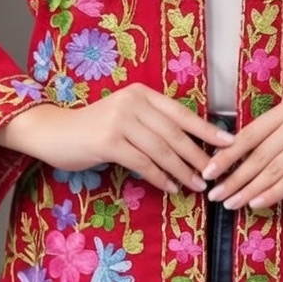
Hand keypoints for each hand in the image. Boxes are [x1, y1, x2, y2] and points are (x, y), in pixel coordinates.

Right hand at [0, 83, 234, 193]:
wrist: (53, 132)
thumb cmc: (93, 129)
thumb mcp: (126, 118)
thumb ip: (152, 124)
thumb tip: (190, 144)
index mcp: (142, 94)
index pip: (181, 113)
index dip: (207, 129)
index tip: (230, 143)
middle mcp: (133, 102)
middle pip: (175, 133)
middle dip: (198, 156)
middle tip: (216, 174)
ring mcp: (120, 120)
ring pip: (161, 150)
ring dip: (182, 171)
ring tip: (197, 185)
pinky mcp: (109, 141)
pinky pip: (143, 162)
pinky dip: (160, 177)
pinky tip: (171, 187)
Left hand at [200, 97, 282, 209]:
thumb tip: (248, 160)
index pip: (250, 133)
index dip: (227, 154)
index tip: (208, 170)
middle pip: (257, 153)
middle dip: (232, 176)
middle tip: (213, 194)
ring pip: (272, 168)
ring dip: (248, 188)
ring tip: (229, 203)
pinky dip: (272, 192)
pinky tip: (256, 203)